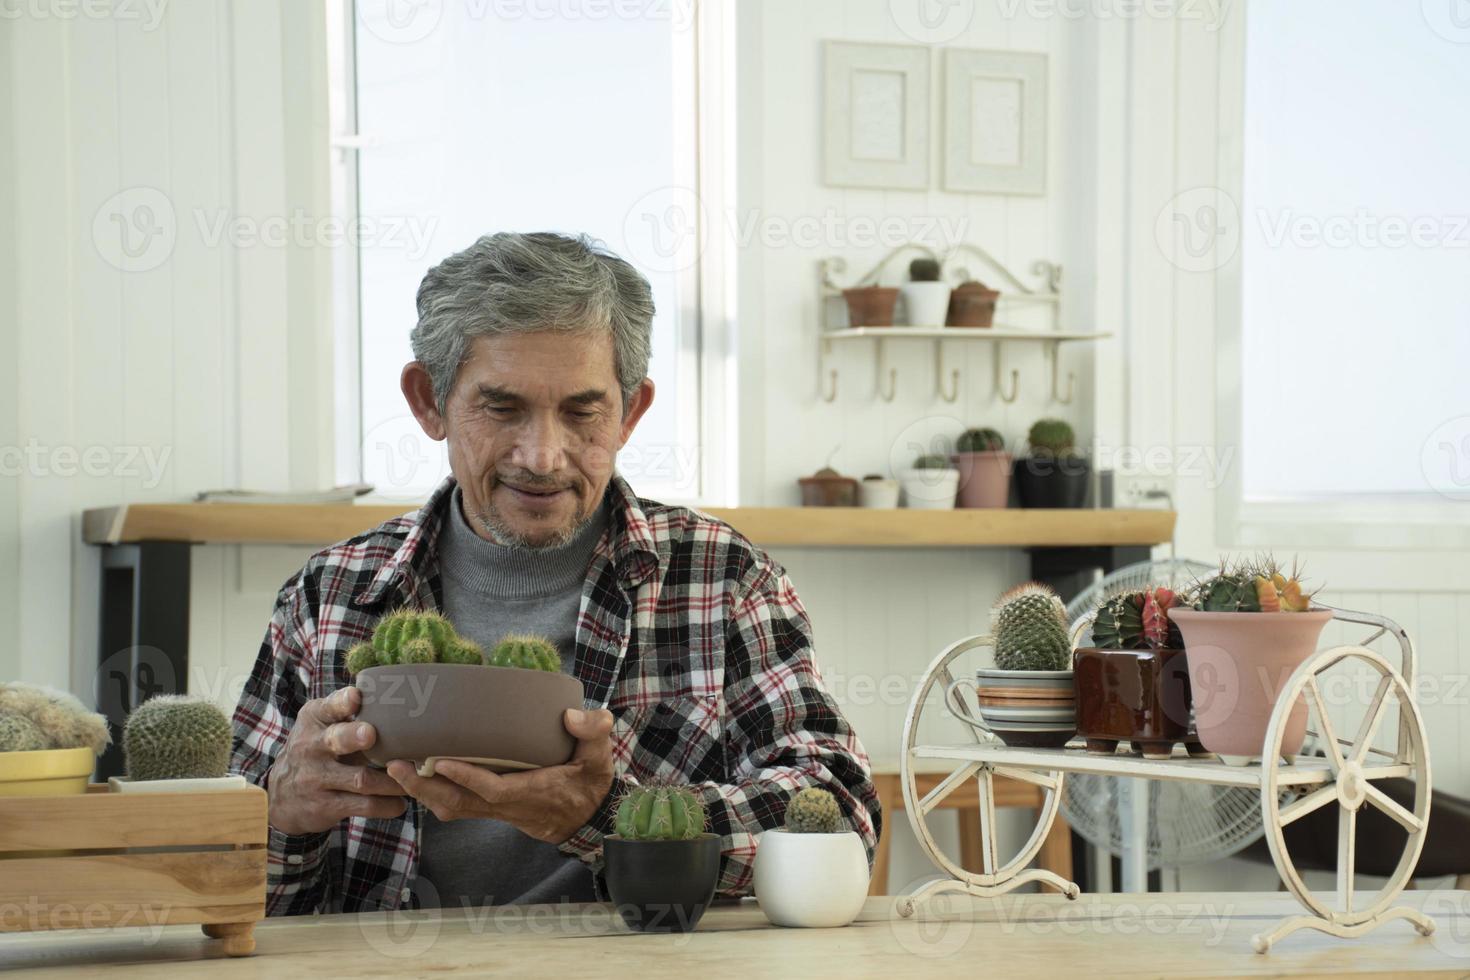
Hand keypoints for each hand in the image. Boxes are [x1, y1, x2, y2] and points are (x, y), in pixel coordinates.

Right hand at [266, 686, 408, 834]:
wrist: (280, 796)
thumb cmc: (315, 749)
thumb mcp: (319, 725)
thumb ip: (345, 710)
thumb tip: (395, 694)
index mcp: (315, 721)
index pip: (327, 708)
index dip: (342, 702)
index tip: (355, 696)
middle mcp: (312, 748)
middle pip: (336, 740)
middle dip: (354, 736)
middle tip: (371, 734)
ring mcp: (317, 779)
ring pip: (360, 779)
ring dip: (391, 780)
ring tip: (413, 777)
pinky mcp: (326, 806)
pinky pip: (362, 805)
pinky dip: (386, 805)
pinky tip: (401, 803)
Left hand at [386, 708, 614, 843]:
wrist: (589, 820)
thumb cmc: (591, 785)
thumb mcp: (600, 757)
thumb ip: (593, 731)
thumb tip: (571, 715)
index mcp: (533, 792)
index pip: (495, 790)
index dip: (467, 778)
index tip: (440, 761)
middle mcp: (509, 806)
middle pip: (460, 805)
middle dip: (426, 788)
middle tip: (396, 766)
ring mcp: (497, 811)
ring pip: (452, 808)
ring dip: (423, 792)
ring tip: (396, 769)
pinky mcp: (491, 809)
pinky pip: (456, 806)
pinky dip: (433, 794)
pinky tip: (418, 776)